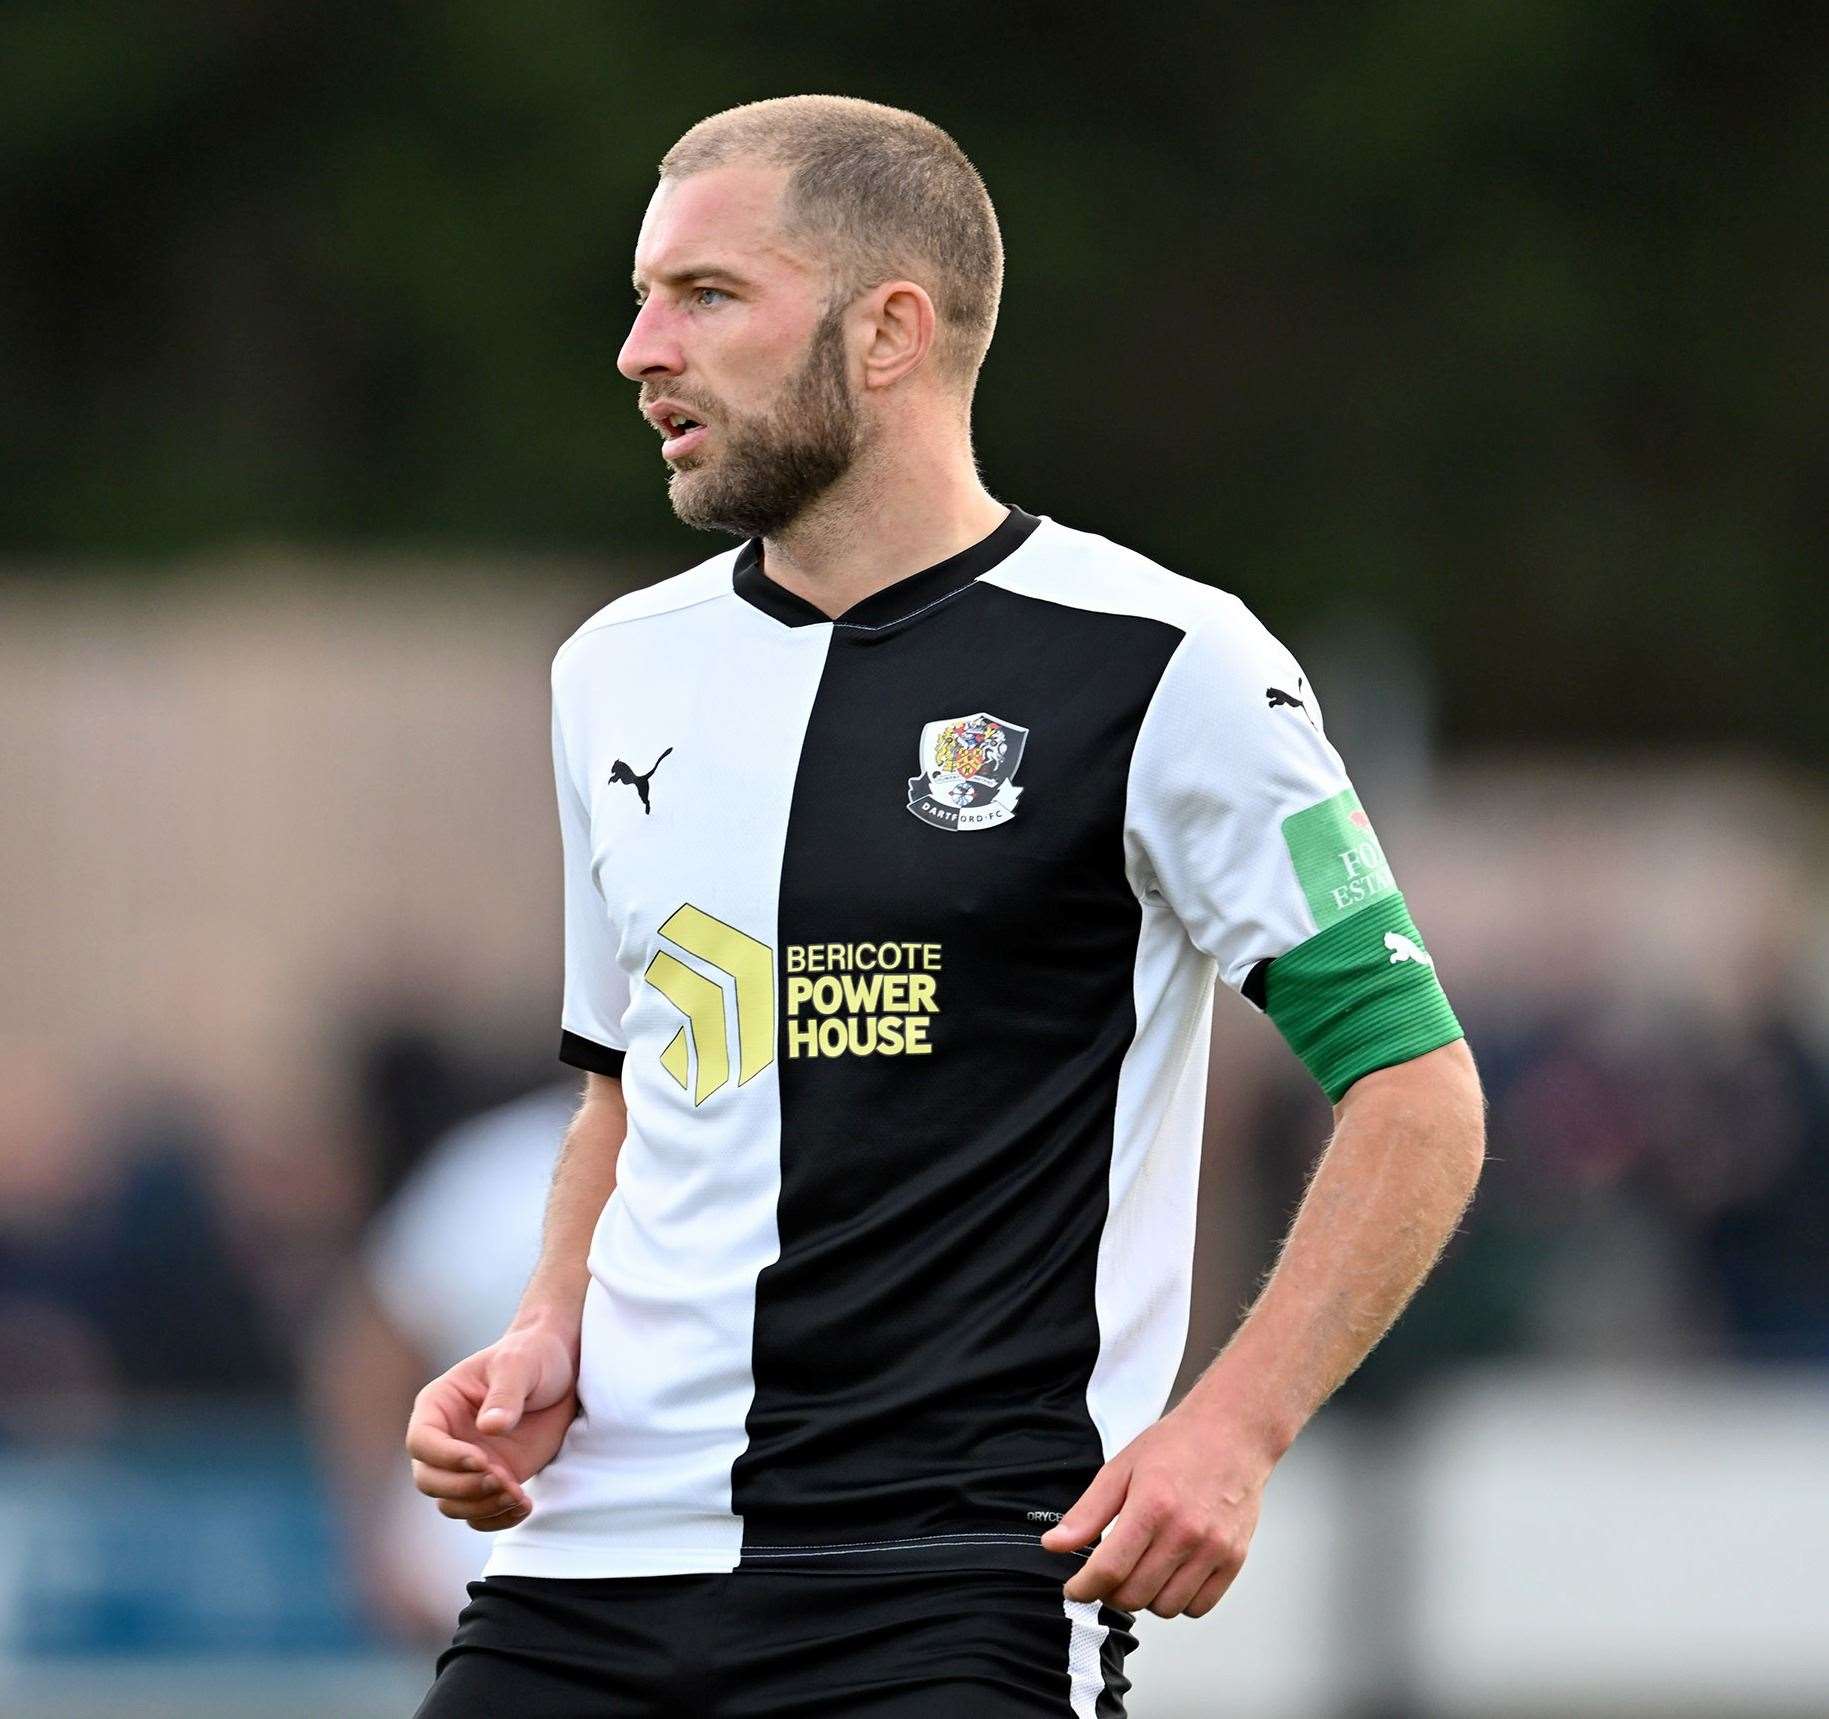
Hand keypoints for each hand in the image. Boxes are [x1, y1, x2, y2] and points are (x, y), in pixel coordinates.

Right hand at [404, 1322, 578, 1531]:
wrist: (562, 1372)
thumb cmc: (533, 1356)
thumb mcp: (520, 1364)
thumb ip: (505, 1394)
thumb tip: (488, 1427)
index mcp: (438, 1404)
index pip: (421, 1441)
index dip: (445, 1457)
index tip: (481, 1460)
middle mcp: (445, 1439)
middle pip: (429, 1480)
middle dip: (463, 1488)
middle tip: (503, 1480)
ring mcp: (466, 1464)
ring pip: (451, 1504)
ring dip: (482, 1507)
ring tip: (518, 1496)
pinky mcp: (492, 1480)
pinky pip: (479, 1514)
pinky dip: (497, 1519)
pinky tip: (525, 1506)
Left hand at [1039, 1403, 1272, 1617]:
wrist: (1232, 1433)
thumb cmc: (1178, 1445)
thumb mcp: (1121, 1468)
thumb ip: (1087, 1512)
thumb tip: (1054, 1544)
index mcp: (1152, 1506)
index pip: (1109, 1570)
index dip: (1084, 1588)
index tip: (1075, 1588)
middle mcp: (1185, 1533)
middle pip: (1135, 1595)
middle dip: (1110, 1593)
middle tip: (1107, 1575)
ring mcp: (1213, 1549)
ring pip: (1166, 1608)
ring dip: (1145, 1598)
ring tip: (1141, 1571)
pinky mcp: (1234, 1559)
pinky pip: (1199, 1606)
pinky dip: (1179, 1600)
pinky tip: (1170, 1575)